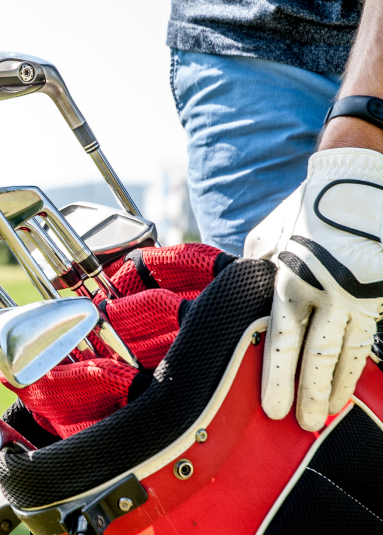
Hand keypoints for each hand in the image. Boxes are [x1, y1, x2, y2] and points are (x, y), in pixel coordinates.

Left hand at [244, 148, 382, 430]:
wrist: (355, 181)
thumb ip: (255, 273)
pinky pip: (370, 335)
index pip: (283, 340)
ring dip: (340, 385)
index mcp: (291, 279)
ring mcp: (362, 294)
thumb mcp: (265, 240)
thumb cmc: (303, 212)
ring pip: (351, 352)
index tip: (275, 408)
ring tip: (331, 411)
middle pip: (320, 356)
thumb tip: (237, 298)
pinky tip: (351, 378)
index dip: (279, 377)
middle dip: (312, 394)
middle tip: (305, 425)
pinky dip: (359, 360)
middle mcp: (328, 292)